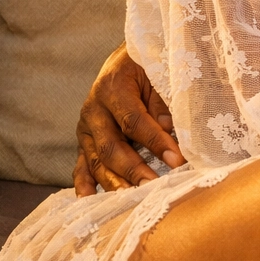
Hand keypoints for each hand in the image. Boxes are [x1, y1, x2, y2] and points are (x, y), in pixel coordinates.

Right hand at [73, 44, 182, 195]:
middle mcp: (93, 110)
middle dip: (134, 169)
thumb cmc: (146, 65)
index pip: (134, 120)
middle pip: (112, 146)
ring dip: (114, 183)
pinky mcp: (84, 141)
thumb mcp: (157, 72)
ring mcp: (85, 128)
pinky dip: (84, 185)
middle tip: (154, 186)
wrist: (124, 59)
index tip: (177, 159)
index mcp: (112, 88)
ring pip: (96, 161)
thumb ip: (163, 101)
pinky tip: (88, 201)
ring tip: (130, 201)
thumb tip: (169, 131)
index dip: (155, 141)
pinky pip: (81, 165)